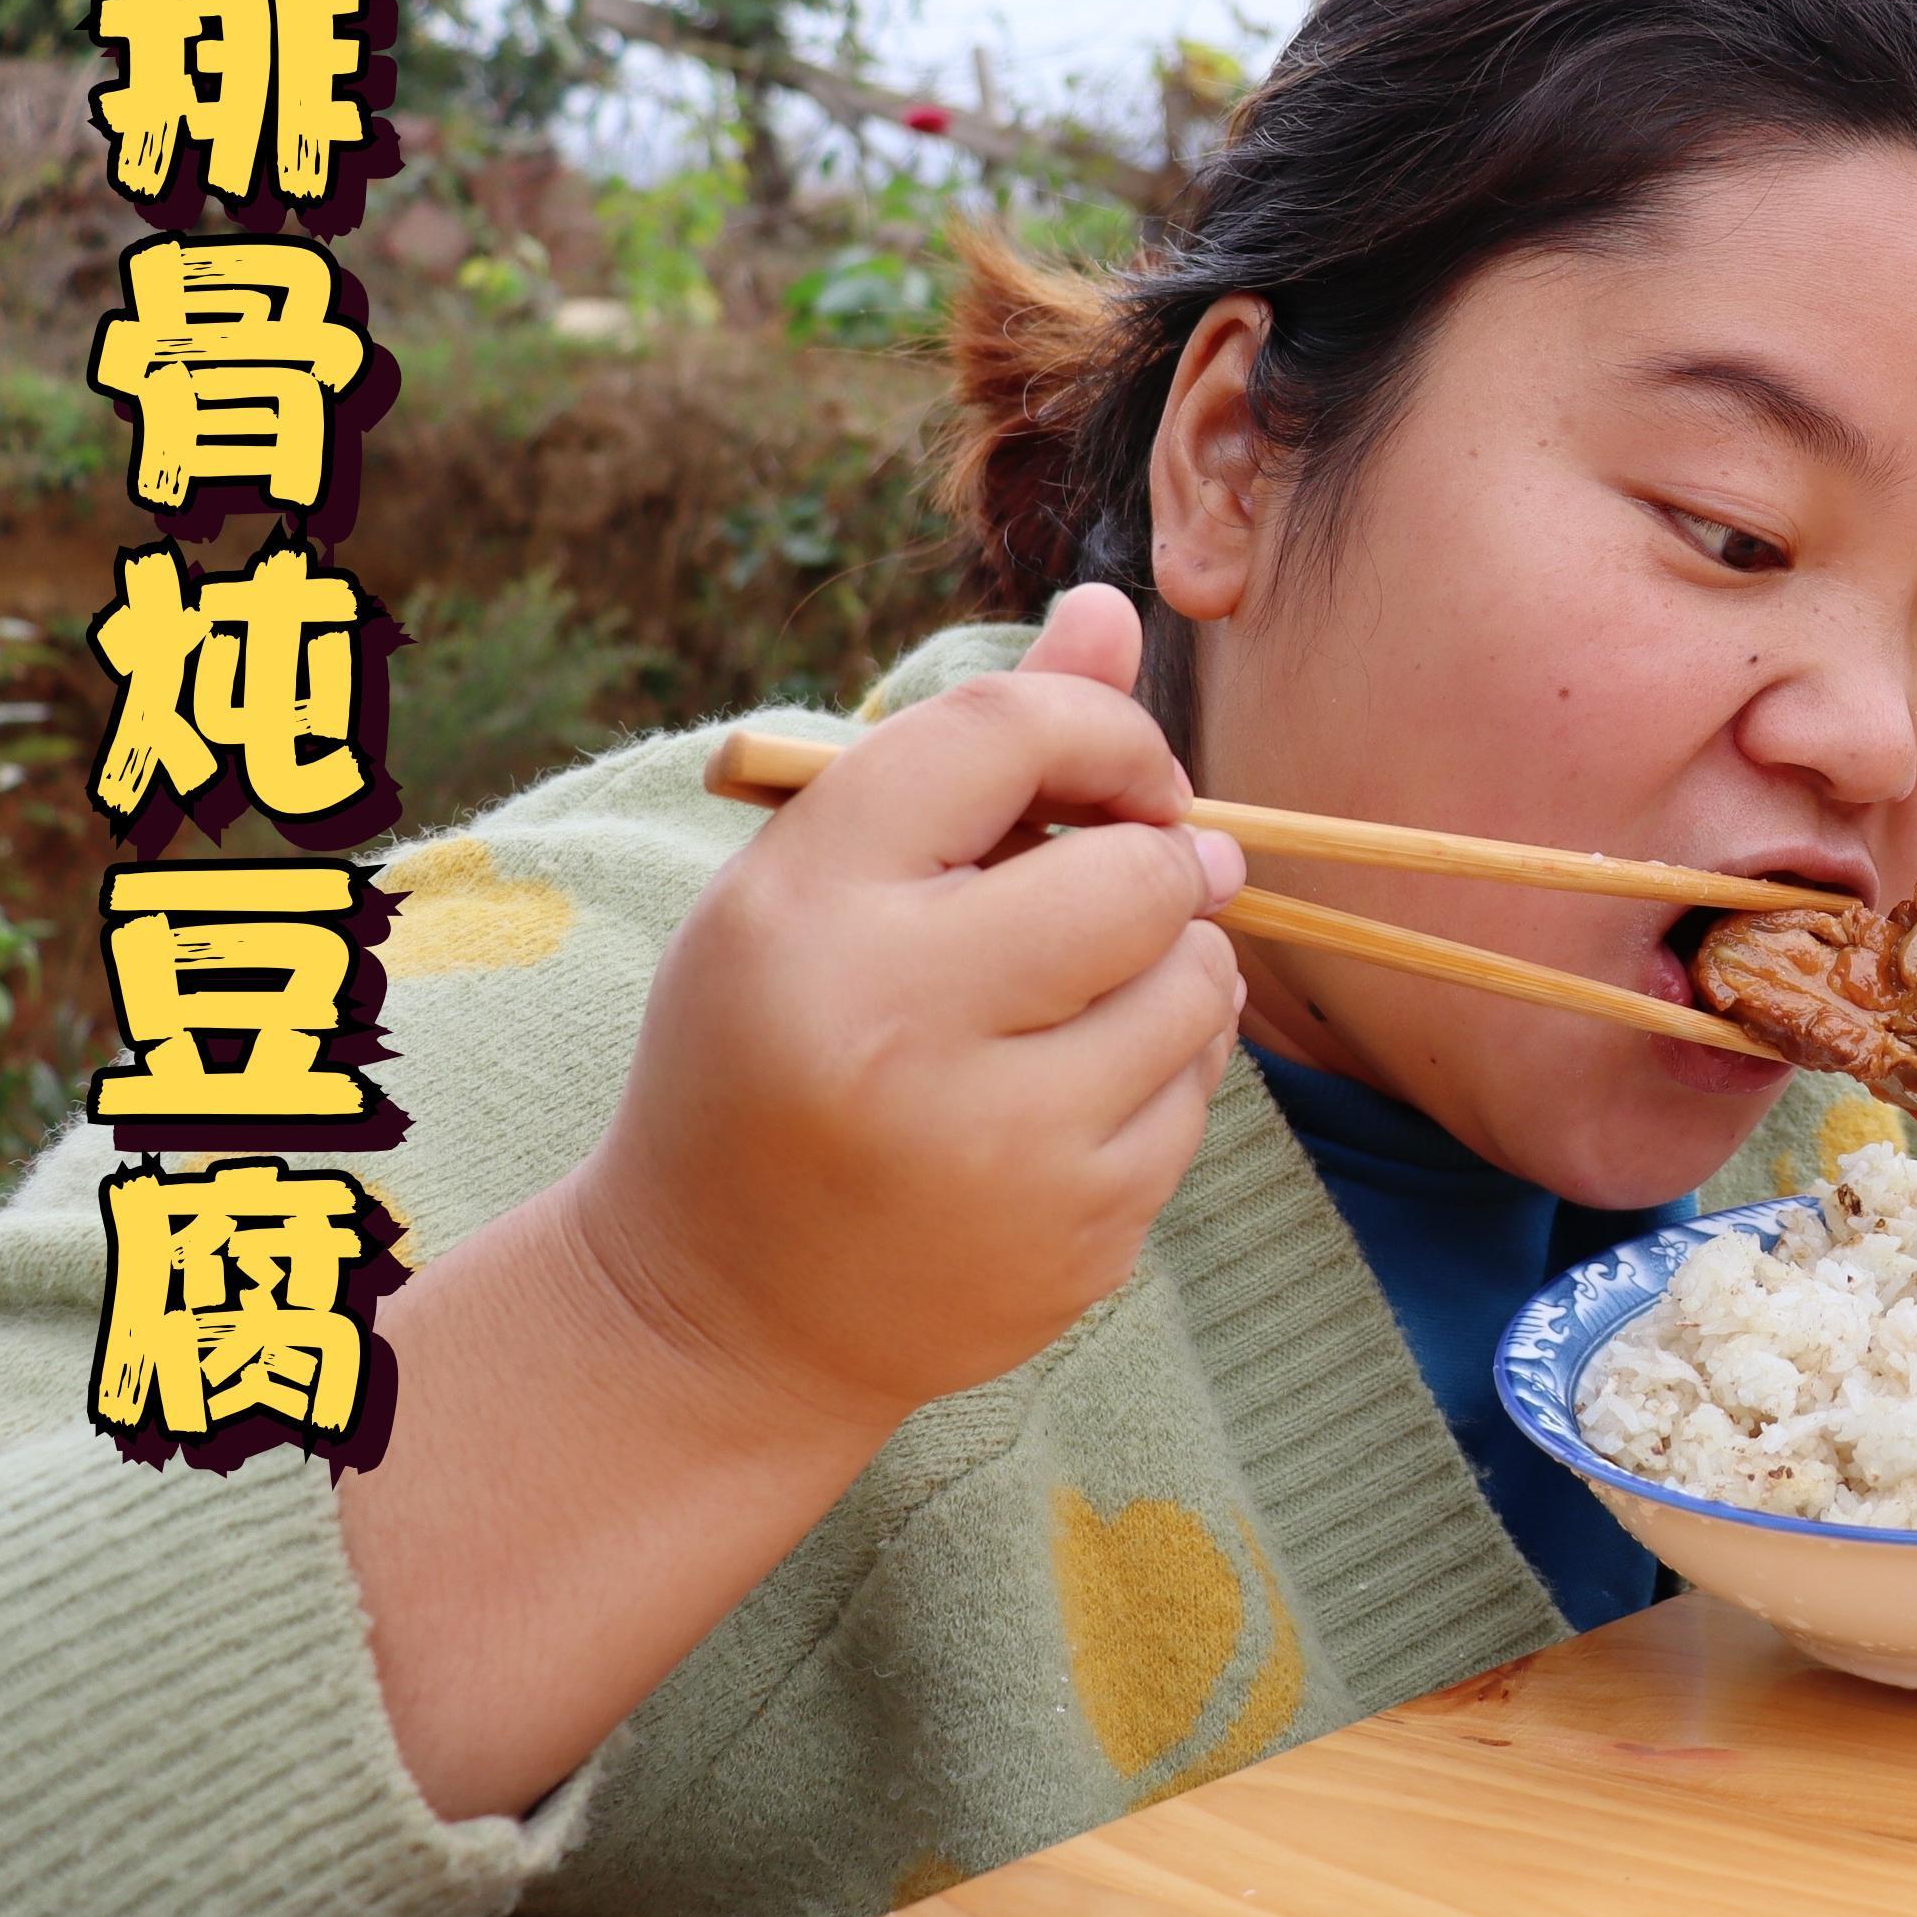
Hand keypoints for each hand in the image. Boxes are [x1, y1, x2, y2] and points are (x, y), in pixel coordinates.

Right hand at [572, 585, 1249, 1431]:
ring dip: (1173, 968)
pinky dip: (1159, 1079)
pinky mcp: (1074, 1239)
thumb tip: (1114, 607)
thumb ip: (977, 747)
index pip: (1006, 734)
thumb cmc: (776, 1047)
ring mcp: (994, 1145)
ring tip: (1083, 993)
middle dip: (1157, 860)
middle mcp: (894, 1021)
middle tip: (1128, 878)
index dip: (1102, 728)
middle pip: (1140, 874)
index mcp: (805, 905)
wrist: (720, 1309)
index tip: (1116, 774)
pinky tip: (1065, 1103)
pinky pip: (1196, 1102)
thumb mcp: (824, 884)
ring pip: (1195, 987)